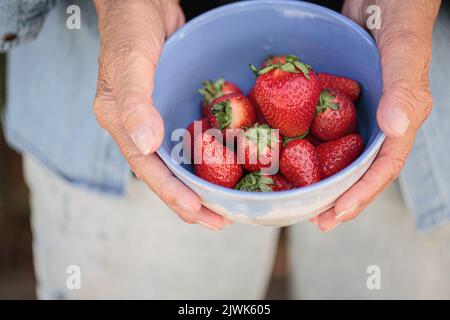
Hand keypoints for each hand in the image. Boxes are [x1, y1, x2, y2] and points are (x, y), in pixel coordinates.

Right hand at [93, 0, 227, 230]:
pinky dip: (209, 156)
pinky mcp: (176, 107)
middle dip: (191, 201)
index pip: (147, 168)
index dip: (172, 193)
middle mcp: (140, 127)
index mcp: (122, 124)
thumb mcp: (130, 63)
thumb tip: (148, 145)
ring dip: (202, 185)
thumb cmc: (130, 28)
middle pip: (165, 174)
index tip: (197, 212)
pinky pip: (193, 138)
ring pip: (181, 161)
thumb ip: (135, 102)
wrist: (142, 2)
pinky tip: (227, 165)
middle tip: (219, 221)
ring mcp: (159, 119)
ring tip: (225, 206)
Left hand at [313, 0, 440, 230]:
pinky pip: (320, 125)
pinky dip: (304, 141)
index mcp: (399, 119)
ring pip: (337, 151)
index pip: (381, 169)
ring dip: (318, 175)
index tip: (333, 217)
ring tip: (296, 196)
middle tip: (313, 219)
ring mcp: (355, 110)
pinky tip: (283, 150)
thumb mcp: (403, 49)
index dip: (359, 196)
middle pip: (357, 168)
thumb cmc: (401, 14)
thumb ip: (404, 87)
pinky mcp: (336, 97)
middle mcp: (376, 121)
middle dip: (337, 197)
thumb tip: (396, 131)